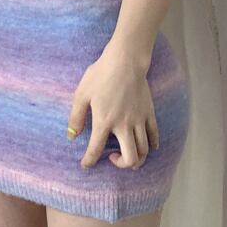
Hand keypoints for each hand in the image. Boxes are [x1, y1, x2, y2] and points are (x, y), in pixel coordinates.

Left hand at [67, 47, 159, 169]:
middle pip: (130, 158)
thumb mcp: (82, 93)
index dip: (89, 160)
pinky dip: (152, 145)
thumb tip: (71, 136)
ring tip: (129, 155)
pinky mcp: (149, 113)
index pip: (96, 149)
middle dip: (122, 165)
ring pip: (144, 150)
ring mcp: (139, 120)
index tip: (86, 165)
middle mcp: (124, 125)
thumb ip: (76, 117)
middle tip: (114, 159)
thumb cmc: (101, 75)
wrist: (125, 61)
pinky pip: (154, 135)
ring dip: (138, 158)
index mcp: (104, 121)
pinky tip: (147, 146)